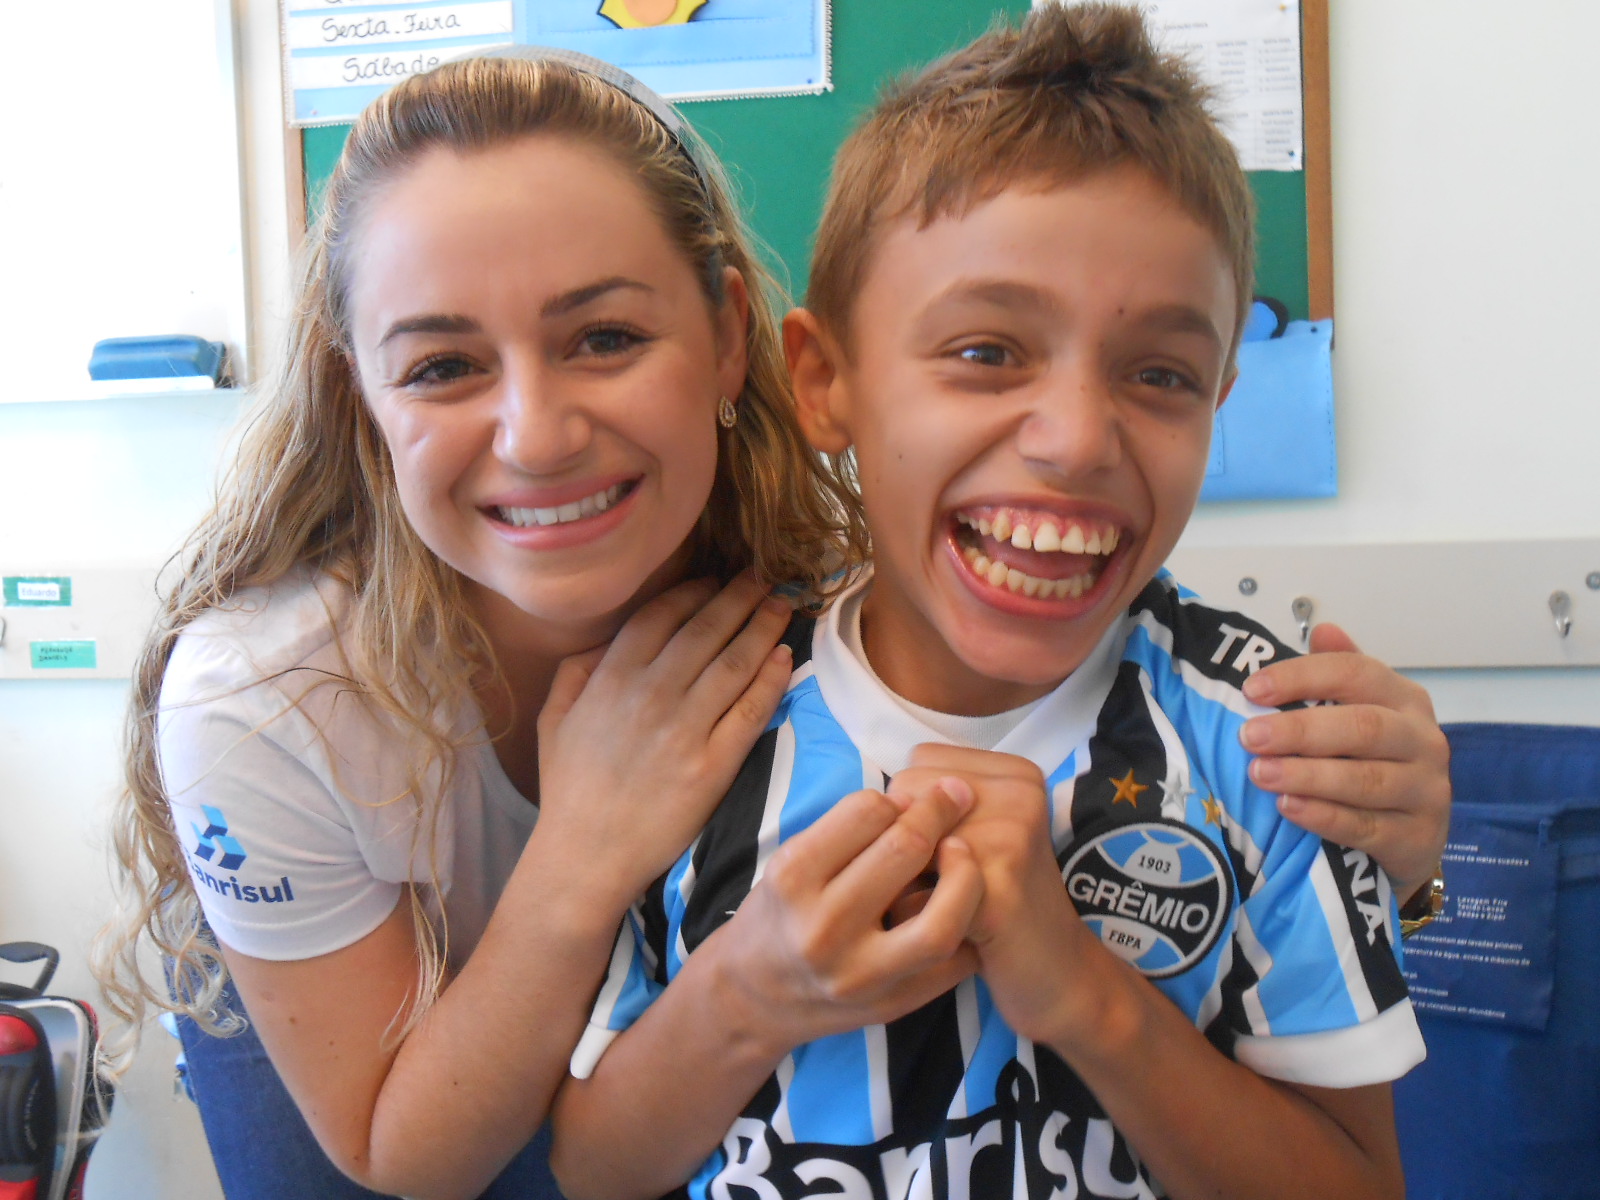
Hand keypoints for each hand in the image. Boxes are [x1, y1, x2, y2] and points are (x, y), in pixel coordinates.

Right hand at [534, 573, 794, 903]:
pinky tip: (786, 657)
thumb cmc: (569, 790)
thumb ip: (576, 670)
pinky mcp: (713, 765)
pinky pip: (750, 710)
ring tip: (782, 605)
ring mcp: (685, 729)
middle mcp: (651, 694)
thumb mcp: (554, 720)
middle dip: (739, 597)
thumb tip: (605, 639)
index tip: (716, 580)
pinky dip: (771, 678)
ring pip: (735, 662)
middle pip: (706, 628)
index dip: (694, 591)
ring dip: (763, 626)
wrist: (586, 858)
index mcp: (611, 678)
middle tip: (764, 578)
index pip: (662, 615)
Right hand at [709, 783, 982, 1055]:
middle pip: (905, 852)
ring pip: (941, 922)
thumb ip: (845, 833)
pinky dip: (972, 928)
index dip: (896, 797)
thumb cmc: (777, 916)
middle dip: (940, 813)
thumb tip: (916, 800)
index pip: (865, 813)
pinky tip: (968, 906)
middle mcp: (823, 929)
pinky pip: (953, 965)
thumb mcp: (790, 863)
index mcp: (793, 879)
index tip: (907, 799)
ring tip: (965, 854)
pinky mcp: (889, 1005)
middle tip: (957, 797)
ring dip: (966, 876)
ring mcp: (859, 975)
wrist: (753, 998)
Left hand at [893, 746, 1093, 1045]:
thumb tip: (866, 806)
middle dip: (899, 839)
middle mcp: (1017, 793)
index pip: (920, 761)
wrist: (1059, 976)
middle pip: (905, 792)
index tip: (938, 846)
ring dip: (900, 879)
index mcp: (1016, 773)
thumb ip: (934, 805)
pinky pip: (914, 890)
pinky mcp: (997, 890)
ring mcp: (1010, 837)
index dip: (909, 808)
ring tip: (936, 903)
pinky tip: (939, 930)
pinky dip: (911, 915)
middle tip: (935, 880)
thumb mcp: (980, 835)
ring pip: (903, 839)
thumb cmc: (1002, 905)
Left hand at [1240, 623, 1450, 898]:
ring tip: (1259, 773)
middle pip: (1363, 727)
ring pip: (1365, 780)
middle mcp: (1423, 741)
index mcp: (1404, 699)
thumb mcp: (1364, 710)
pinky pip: (1366, 826)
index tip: (1252, 689)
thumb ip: (1342, 672)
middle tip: (1250, 736)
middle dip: (1300, 730)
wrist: (1413, 834)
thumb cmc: (1376, 761)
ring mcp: (1426, 791)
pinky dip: (1324, 817)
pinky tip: (1288, 807)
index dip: (1302, 677)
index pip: (1355, 674)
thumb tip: (1323, 630)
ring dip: (1307, 776)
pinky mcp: (1417, 837)